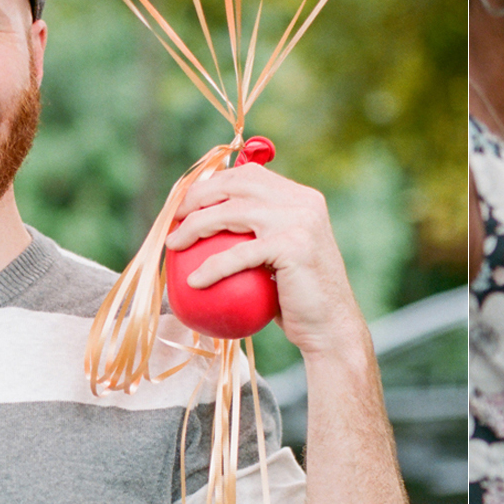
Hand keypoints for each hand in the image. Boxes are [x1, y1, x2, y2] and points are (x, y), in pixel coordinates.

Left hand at [165, 162, 365, 360]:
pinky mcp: (294, 246)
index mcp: (300, 197)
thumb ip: (253, 235)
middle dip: (197, 196)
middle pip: (236, 183)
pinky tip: (193, 282)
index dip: (210, 184)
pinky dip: (212, 267)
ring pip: (231, 211)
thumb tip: (202, 224)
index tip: (185, 204)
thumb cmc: (297, 301)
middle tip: (173, 219)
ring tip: (174, 244)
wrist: (330, 328)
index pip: (247, 175)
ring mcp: (300, 221)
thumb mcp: (277, 260)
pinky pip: (239, 254)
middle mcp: (302, 201)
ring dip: (195, 226)